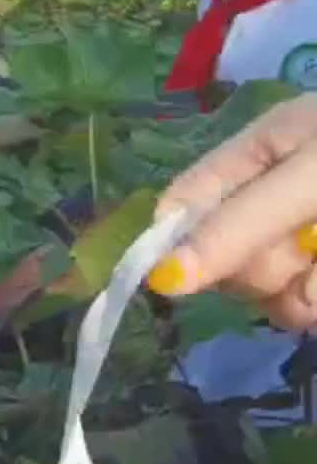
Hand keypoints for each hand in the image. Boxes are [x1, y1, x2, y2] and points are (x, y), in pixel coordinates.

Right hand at [146, 94, 316, 329]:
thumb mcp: (309, 175)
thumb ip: (239, 224)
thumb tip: (160, 279)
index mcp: (256, 156)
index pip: (182, 207)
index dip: (175, 244)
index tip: (185, 275)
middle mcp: (271, 202)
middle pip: (224, 261)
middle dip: (264, 265)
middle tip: (309, 242)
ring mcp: (300, 244)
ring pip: (266, 295)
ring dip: (301, 290)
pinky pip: (299, 307)